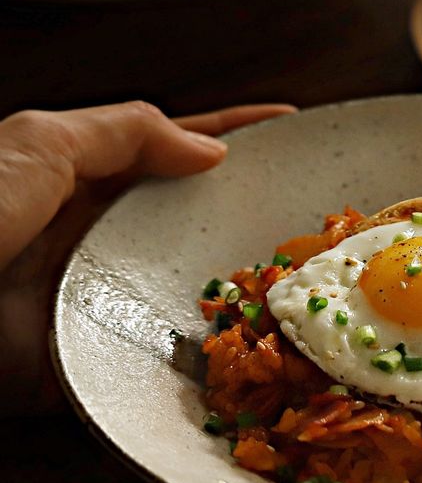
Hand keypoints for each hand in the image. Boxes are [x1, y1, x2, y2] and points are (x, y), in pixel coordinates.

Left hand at [0, 100, 294, 416]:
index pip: (180, 146)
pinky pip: (172, 348)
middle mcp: (110, 235)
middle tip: (318, 209)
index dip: (236, 132)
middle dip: (253, 207)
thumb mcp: (41, 143)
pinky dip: (217, 346)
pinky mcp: (105, 355)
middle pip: (197, 214)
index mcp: (93, 178)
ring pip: (195, 281)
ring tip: (313, 275)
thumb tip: (211, 149)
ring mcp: (112, 295)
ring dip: (248, 280)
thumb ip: (127, 132)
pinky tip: (268, 343)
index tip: (293, 127)